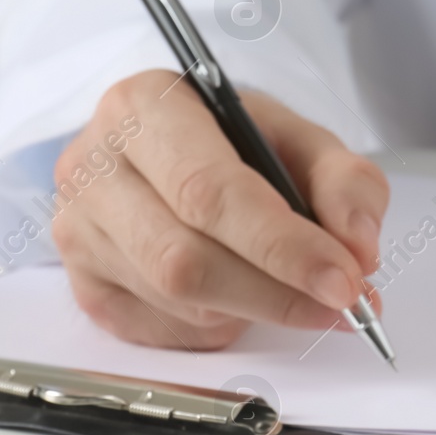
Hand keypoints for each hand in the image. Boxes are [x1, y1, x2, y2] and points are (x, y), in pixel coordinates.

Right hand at [52, 70, 386, 348]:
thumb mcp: (299, 140)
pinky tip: (237, 295)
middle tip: (341, 302)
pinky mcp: (82, 282)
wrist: (171, 153)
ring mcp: (77, 229)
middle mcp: (94, 165)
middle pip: (185, 259)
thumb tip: (357, 246)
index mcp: (145, 107)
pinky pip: (160, 328)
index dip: (283, 246)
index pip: (209, 192)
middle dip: (276, 292)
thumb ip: (345, 183)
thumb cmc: (233, 143)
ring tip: (291, 288)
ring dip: (252, 309)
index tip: (344, 278)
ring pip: (175, 300)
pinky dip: (217, 323)